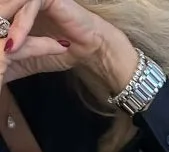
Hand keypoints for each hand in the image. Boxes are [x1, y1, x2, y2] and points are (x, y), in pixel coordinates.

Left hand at [0, 0, 137, 91]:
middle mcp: (23, 1)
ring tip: (4, 50)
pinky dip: (20, 26)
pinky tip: (15, 43)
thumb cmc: (63, 51)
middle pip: (2, 12)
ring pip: (11, 9)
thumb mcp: (30, 59)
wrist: (92, 50)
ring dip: (4, 30)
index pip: (0, 18)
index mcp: (16, 10)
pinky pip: (28, 8)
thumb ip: (12, 61)